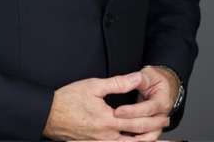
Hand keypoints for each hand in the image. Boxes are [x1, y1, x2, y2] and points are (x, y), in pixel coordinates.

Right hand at [42, 72, 169, 140]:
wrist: (48, 114)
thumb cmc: (68, 99)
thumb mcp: (93, 85)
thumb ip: (117, 83)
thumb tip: (136, 78)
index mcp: (109, 121)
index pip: (137, 121)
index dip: (153, 119)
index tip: (165, 117)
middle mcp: (106, 137)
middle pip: (136, 139)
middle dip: (153, 133)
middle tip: (165, 126)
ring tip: (155, 140)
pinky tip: (129, 141)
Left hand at [114, 66, 179, 140]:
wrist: (165, 87)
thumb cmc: (155, 80)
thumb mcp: (149, 75)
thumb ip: (141, 79)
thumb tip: (135, 78)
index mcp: (162, 101)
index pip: (147, 109)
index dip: (132, 111)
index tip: (118, 111)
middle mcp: (162, 115)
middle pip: (147, 124)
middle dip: (130, 124)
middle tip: (114, 122)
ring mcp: (159, 123)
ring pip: (149, 135)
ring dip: (136, 137)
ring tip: (121, 137)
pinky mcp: (154, 128)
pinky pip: (148, 137)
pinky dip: (138, 139)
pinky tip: (126, 138)